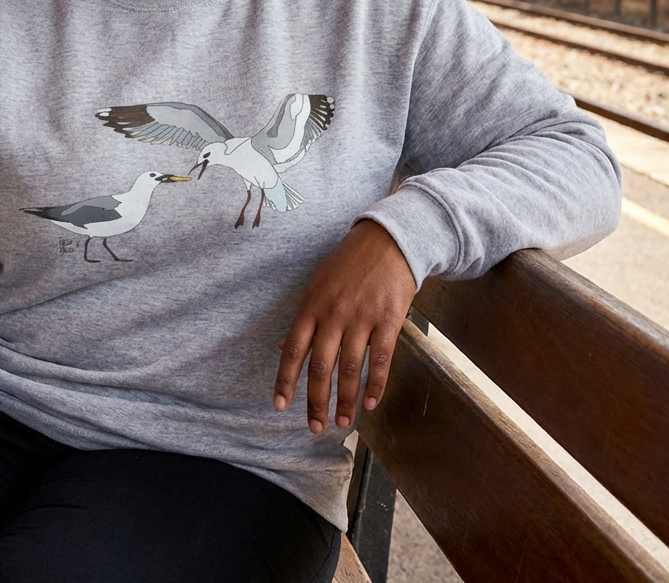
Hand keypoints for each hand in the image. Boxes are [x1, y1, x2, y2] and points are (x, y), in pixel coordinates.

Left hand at [274, 219, 415, 432]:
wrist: (388, 240)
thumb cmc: (349, 263)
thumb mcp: (317, 284)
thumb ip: (303, 318)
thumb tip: (281, 347)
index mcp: (311, 305)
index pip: (292, 349)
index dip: (285, 379)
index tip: (279, 405)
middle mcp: (333, 313)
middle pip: (320, 366)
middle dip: (316, 401)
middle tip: (315, 427)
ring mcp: (362, 317)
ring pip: (350, 368)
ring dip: (345, 400)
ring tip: (342, 422)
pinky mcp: (389, 319)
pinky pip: (381, 360)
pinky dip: (375, 385)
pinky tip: (370, 403)